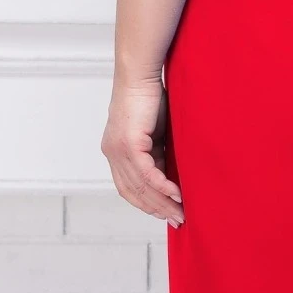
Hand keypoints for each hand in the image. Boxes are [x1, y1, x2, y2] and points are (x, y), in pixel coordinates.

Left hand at [101, 77, 183, 225]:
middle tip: (178, 220)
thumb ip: (158, 153)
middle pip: (133, 192)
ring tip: (180, 212)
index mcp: (114, 151)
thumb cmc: (150, 96)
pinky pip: (145, 173)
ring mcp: (117, 149)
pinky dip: (161, 186)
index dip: (147, 203)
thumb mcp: (155, 133)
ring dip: (161, 202)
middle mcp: (111, 152)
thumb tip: (172, 174)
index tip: (166, 214)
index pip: (128, 187)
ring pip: (139, 186)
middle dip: (156, 209)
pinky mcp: (128, 143)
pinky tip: (176, 194)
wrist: (141, 73)